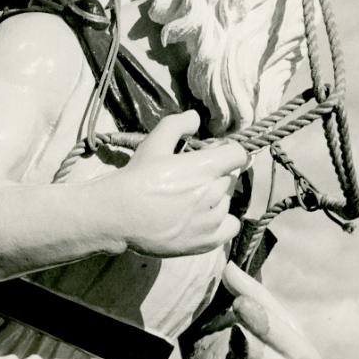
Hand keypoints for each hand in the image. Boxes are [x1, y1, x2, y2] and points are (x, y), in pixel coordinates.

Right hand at [103, 110, 246, 257]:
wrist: (120, 214)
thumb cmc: (138, 177)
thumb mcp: (154, 143)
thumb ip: (178, 124)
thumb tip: (195, 117)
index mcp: (205, 167)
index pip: (238, 154)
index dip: (226, 152)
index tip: (212, 156)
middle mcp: (213, 193)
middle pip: (230, 178)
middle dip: (215, 175)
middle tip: (191, 179)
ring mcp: (211, 219)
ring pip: (227, 202)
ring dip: (215, 198)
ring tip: (189, 200)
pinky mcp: (207, 241)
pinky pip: (230, 227)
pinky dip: (221, 221)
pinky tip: (203, 217)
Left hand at [186, 261, 323, 358]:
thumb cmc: (283, 348)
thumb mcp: (276, 321)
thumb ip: (250, 294)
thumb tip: (228, 266)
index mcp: (303, 353)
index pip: (276, 331)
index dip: (257, 317)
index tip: (239, 302)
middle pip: (260, 358)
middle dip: (243, 342)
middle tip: (233, 331)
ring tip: (235, 353)